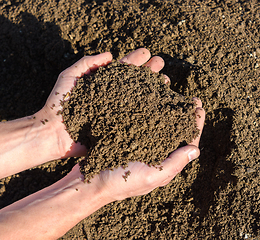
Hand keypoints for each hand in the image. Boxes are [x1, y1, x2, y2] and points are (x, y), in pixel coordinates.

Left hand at [40, 48, 166, 158]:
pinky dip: (149, 112)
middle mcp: (113, 97)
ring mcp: (117, 112)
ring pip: (139, 99)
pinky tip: (159, 106)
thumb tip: (110, 55)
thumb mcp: (69, 77)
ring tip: (165, 81)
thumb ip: (87, 63)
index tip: (147, 53)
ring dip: (152, 89)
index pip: (122, 70)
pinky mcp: (118, 127)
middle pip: (134, 83)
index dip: (135, 61)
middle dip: (148, 72)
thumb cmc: (59, 104)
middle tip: (161, 64)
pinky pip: (136, 118)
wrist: (54, 133)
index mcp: (103, 84)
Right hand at [84, 99, 204, 201]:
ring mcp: (143, 147)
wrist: (88, 183)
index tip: (199, 108)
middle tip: (192, 100)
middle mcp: (157, 155)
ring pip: (162, 127)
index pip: (187, 144)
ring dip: (170, 112)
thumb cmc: (119, 183)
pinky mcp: (129, 141)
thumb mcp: (150, 177)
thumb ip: (174, 164)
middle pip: (177, 133)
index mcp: (165, 165)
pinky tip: (152, 102)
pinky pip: (145, 125)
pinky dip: (152, 113)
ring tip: (175, 96)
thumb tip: (196, 150)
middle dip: (186, 116)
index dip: (195, 126)